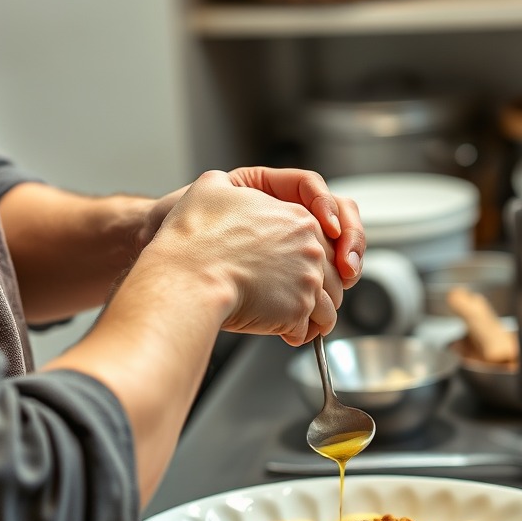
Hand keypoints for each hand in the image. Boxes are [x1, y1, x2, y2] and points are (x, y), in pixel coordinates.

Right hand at [153, 170, 342, 345]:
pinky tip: (277, 331)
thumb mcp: (211, 187)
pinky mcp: (297, 311)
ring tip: (285, 318)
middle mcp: (310, 247)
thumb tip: (229, 189)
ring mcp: (307, 279)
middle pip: (333, 274)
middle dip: (315, 289)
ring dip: (309, 314)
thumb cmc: (194, 237)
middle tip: (290, 296)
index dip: (312, 257)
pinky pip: (307, 329)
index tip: (299, 270)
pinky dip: (295, 333)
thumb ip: (234, 187)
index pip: (326, 239)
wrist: (188, 276)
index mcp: (298, 216)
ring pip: (327, 305)